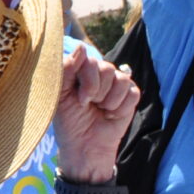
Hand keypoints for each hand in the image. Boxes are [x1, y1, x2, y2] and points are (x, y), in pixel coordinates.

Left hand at [52, 42, 137, 180]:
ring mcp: (116, 83)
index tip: (80, 98)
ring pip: (120, 79)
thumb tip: (81, 47)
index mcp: (80, 71)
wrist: (85, 146)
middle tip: (89, 105)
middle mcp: (99, 74)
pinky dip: (121, 107)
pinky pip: (132, 92)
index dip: (87, 79)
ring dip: (108, 101)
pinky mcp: (130, 95)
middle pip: (106, 68)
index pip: (88, 59)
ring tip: (100, 110)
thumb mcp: (61, 97)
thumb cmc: (69, 122)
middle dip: (96, 91)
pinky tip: (112, 114)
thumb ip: (67, 70)